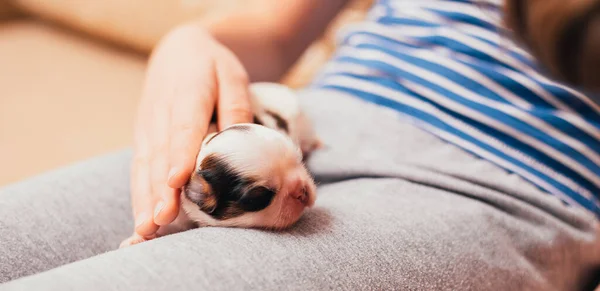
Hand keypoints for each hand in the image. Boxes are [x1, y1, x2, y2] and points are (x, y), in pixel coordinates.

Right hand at [130, 23, 252, 237]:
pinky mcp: (143, 139)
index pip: (183, 126)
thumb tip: (239, 140)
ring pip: (144, 166)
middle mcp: (160, 112)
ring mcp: (147, 128)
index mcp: (187, 92)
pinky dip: (139, 195)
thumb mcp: (232, 75)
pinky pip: (139, 169)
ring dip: (145, 199)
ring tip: (147, 229)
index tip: (176, 181)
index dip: (179, 154)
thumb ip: (236, 104)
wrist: (179, 53)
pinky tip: (143, 221)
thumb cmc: (213, 67)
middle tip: (161, 220)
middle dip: (159, 189)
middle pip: (159, 154)